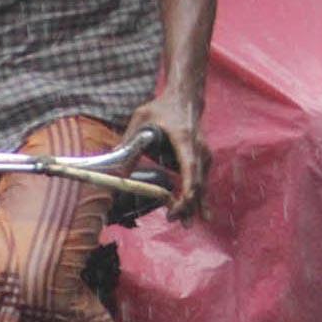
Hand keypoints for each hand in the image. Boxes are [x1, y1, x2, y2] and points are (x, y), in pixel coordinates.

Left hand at [124, 91, 207, 222]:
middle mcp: (198, 149)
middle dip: (188, 204)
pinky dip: (199, 197)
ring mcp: (204, 154)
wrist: (185, 97)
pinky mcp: (203, 158)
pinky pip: (202, 180)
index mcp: (185, 140)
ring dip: (194, 204)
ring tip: (185, 224)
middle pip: (197, 182)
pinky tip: (202, 213)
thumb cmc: (162, 107)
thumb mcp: (141, 119)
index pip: (190, 170)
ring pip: (202, 184)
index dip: (186, 191)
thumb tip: (118, 169)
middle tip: (174, 221)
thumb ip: (129, 142)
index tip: (177, 205)